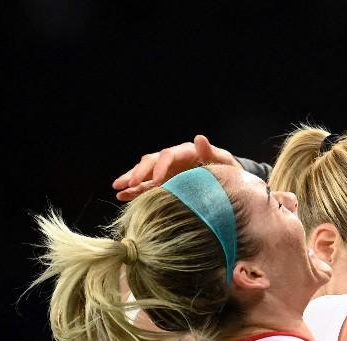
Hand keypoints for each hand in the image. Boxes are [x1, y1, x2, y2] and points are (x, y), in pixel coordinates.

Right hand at [111, 135, 241, 200]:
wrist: (228, 180)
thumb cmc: (228, 171)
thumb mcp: (224, 162)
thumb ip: (211, 152)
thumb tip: (200, 137)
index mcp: (186, 152)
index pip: (169, 155)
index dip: (161, 167)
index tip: (157, 181)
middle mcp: (173, 160)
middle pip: (151, 162)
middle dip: (139, 173)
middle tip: (129, 184)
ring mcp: (166, 172)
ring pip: (144, 173)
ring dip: (131, 180)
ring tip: (118, 188)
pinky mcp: (163, 184)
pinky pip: (146, 187)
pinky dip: (134, 191)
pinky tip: (121, 196)